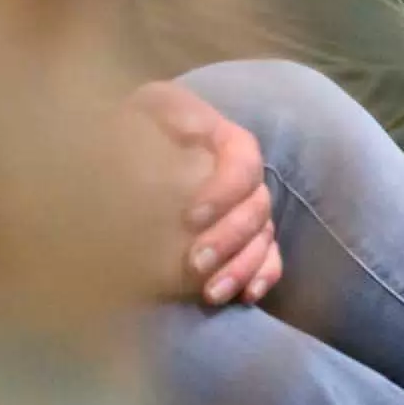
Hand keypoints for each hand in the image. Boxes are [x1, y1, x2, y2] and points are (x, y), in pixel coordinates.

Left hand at [125, 82, 281, 307]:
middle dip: (230, 239)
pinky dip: (264, 275)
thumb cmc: (138, 126)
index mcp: (230, 142)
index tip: (190, 217)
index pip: (243, 166)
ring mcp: (248, 209)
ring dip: (243, 267)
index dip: (224, 192)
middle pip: (257, 208)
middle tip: (196, 263)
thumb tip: (181, 135)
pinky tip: (247, 296)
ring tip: (212, 294)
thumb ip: (160, 114)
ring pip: (264, 238)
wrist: (133, 147)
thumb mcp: (148, 108)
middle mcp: (247, 177)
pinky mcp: (245, 237)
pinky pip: (270, 256)